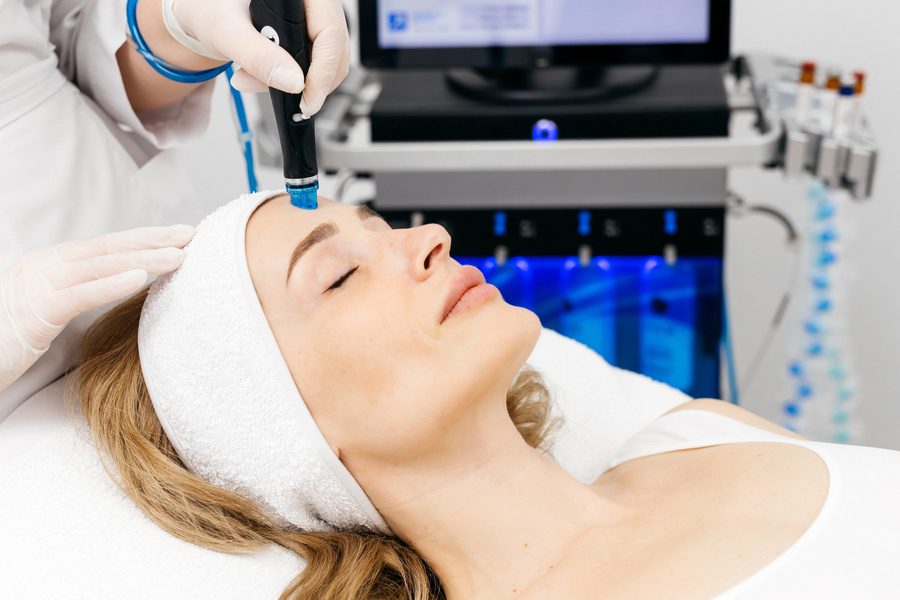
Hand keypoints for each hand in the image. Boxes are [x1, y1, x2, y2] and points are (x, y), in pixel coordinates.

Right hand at [0, 225, 193, 391]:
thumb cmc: (4, 341)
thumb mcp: (45, 312)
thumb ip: (75, 295)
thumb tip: (118, 288)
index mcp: (48, 265)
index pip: (104, 247)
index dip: (143, 239)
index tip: (178, 236)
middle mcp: (43, 266)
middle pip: (107, 248)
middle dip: (151, 240)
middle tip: (190, 235)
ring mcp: (36, 285)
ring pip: (99, 265)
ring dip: (143, 259)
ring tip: (178, 256)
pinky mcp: (33, 312)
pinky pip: (79, 294)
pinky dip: (111, 284)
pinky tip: (140, 279)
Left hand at [172, 0, 350, 115]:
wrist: (203, 14)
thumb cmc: (210, 10)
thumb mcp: (226, 31)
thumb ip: (258, 56)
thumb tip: (294, 83)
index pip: (331, 33)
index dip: (323, 72)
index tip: (307, 101)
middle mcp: (314, 3)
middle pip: (334, 51)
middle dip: (307, 82)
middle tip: (277, 95)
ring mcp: (314, 19)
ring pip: (326, 63)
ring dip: (295, 83)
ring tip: (254, 79)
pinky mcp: (309, 36)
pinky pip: (314, 66)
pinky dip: (291, 80)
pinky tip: (263, 75)